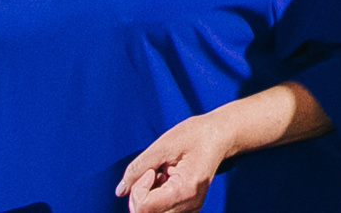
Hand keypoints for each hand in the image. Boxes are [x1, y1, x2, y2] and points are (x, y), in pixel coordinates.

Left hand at [118, 111, 233, 212]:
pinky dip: (155, 200)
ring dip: (147, 198)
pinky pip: (161, 212)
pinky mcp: (188, 208)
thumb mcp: (164, 144)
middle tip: (153, 172)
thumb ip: (138, 168)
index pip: (144, 207)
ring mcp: (191, 209)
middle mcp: (190, 205)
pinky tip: (165, 184)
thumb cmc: (196, 135)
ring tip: (161, 177)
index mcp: (186, 190)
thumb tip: (120, 190)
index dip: (139, 188)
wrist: (220, 135)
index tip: (151, 170)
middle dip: (139, 195)